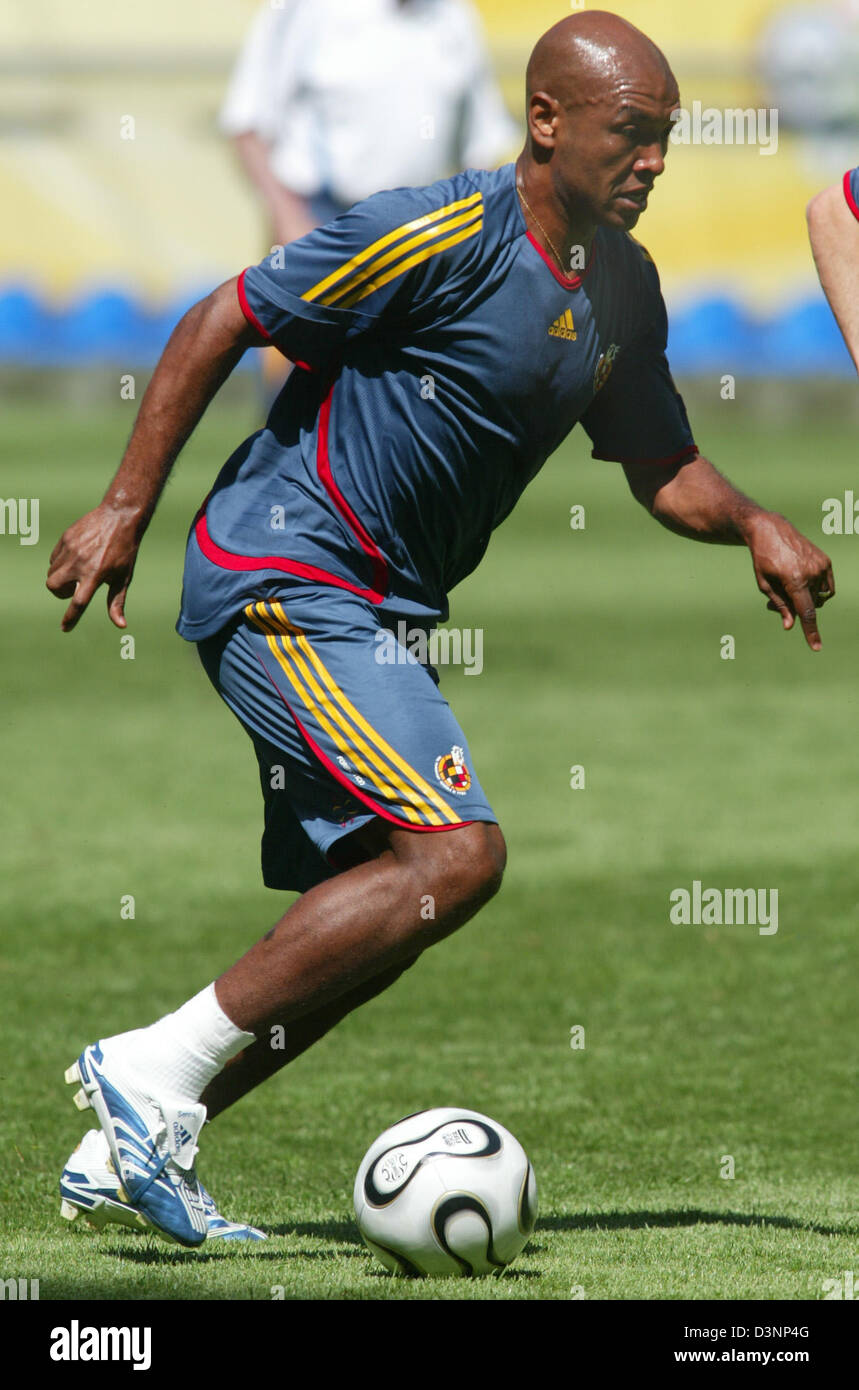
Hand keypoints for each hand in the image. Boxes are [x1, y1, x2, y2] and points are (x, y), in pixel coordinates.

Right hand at [46, 504, 141, 631]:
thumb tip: (121, 625)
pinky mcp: (65, 538)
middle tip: (73, 589)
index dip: (71, 617)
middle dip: (59, 593)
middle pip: (53, 587)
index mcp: (96, 574)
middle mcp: (80, 562)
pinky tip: (75, 559)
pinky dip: (59, 564)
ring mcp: (70, 549)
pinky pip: (53, 558)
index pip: (78, 602)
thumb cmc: (125, 550)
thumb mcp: (124, 577)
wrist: (120, 516)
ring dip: (60, 578)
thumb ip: (117, 602)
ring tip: (77, 572)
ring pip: (51, 572)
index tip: (65, 628)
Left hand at [744, 511, 834, 650]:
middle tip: (777, 597)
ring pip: (820, 597)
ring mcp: (822, 566)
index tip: (816, 647)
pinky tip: (800, 579)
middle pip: (810, 605)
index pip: (806, 612)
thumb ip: (779, 606)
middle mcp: (812, 572)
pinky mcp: (826, 561)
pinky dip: (816, 588)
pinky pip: (826, 586)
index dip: (810, 632)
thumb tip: (790, 626)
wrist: (771, 529)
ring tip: (788, 585)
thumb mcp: (765, 584)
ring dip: (807, 598)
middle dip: (796, 607)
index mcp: (795, 580)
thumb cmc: (763, 558)